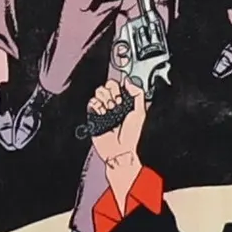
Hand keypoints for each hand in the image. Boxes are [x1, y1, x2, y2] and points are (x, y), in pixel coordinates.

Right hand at [87, 72, 147, 212]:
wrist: (120, 150)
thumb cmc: (132, 136)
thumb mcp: (141, 112)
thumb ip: (137, 94)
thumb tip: (128, 81)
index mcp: (125, 102)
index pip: (118, 85)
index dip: (119, 87)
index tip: (122, 95)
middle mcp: (114, 104)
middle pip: (107, 85)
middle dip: (112, 93)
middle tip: (116, 104)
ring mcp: (103, 110)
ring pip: (99, 92)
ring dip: (105, 100)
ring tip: (110, 110)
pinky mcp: (94, 116)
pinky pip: (91, 102)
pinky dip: (96, 105)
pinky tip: (102, 112)